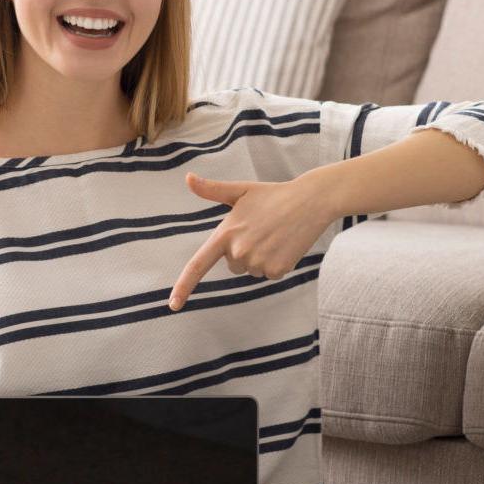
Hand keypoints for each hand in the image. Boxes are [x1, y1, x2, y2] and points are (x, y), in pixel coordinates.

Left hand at [168, 171, 335, 310]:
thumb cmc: (272, 195)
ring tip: (275, 235)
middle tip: (261, 230)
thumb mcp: (240, 190)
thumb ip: (212, 189)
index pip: (198, 265)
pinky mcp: (277, 270)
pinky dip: (276, 263)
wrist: (310, 201)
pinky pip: (269, 274)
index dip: (183, 287)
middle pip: (233, 265)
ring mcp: (259, 263)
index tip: (173, 305)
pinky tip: (285, 244)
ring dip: (261, 257)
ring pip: (251, 270)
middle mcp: (239, 252)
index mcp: (225, 234)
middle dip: (244, 252)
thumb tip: (188, 178)